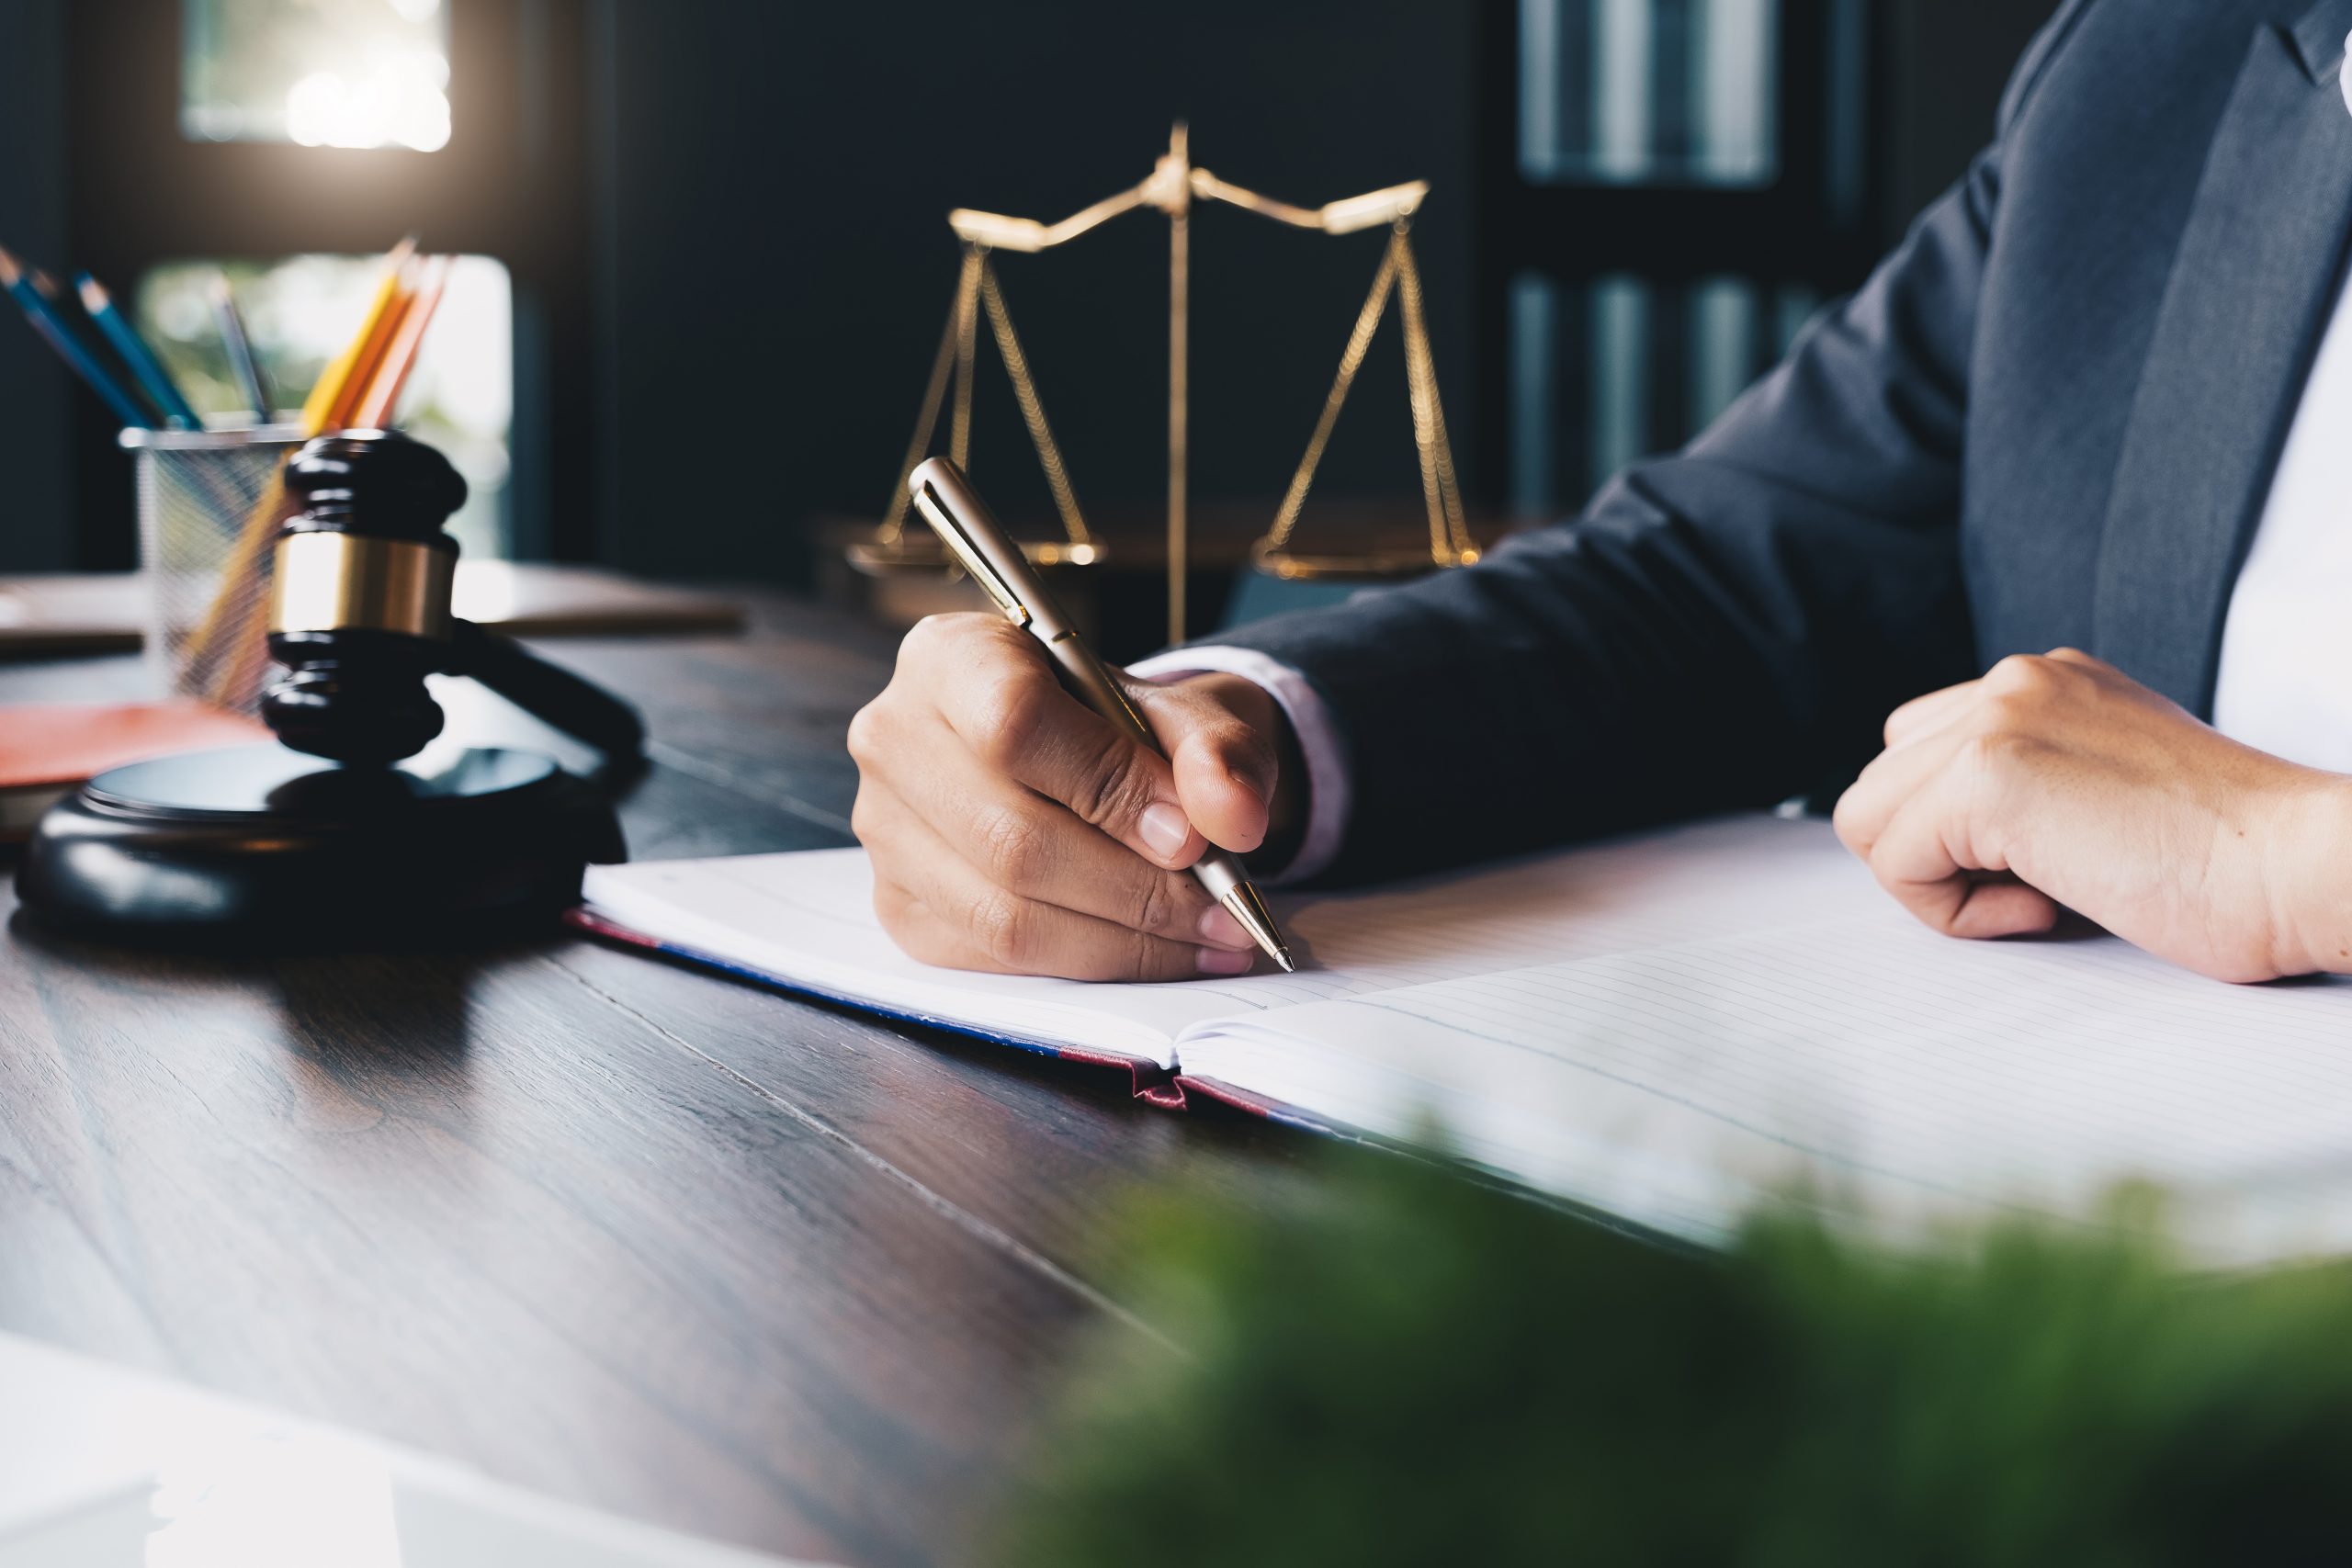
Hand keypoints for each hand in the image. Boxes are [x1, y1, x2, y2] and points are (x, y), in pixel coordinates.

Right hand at [848, 612, 1297, 980]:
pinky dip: (1089, 964)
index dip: (1109, 787)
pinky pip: (995, 958)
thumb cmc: (1125, 729)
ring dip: (1123, 941)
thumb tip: (1233, 816)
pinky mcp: (897, 905)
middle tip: (1220, 905)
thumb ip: (1217, 752)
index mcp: (951, 657)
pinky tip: (1153, 950)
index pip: (1014, 723)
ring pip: (1003, 914)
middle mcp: (895, 737)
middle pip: (1011, 839)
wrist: (1093, 761)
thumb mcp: (1183, 714)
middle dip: (1135, 889)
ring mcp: (884, 829)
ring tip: (1206, 934)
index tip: (1191, 835)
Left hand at [1832, 649, 2351, 982]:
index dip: (1951, 832)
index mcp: (2044, 680)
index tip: (2045, 863)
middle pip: (1879, 783)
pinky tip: (2047, 907)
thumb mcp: (2109, 791)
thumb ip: (2031, 783)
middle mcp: (2014, 679)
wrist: (2303, 868)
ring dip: (1937, 883)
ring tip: (2041, 895)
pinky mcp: (1988, 773)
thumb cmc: (2227, 859)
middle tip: (2039, 887)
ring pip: (1868, 820)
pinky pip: (1894, 864)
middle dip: (1932, 856)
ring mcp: (1998, 717)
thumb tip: (1936, 829)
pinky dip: (1954, 913)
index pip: (1913, 751)